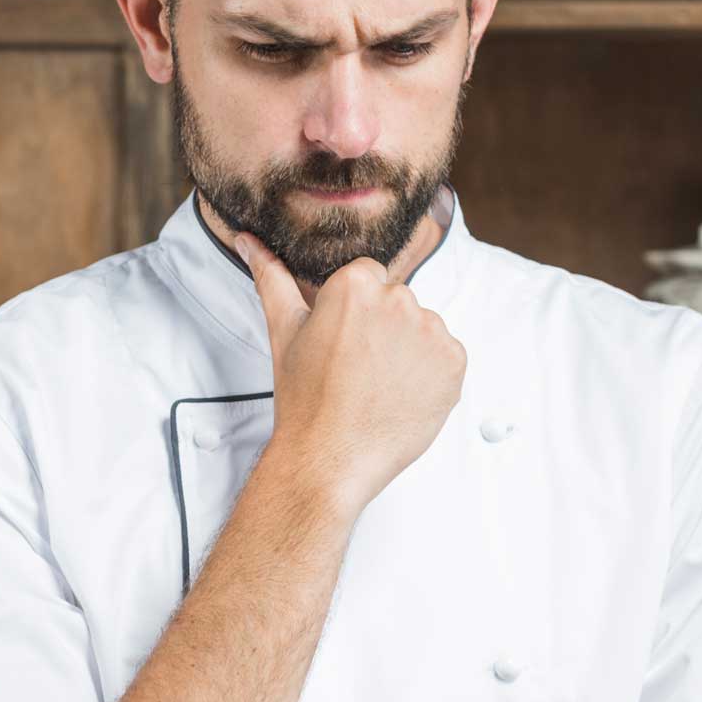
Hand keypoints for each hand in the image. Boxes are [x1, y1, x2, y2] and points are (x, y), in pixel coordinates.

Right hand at [235, 230, 465, 521]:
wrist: (330, 459)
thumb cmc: (305, 400)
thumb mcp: (284, 332)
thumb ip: (271, 278)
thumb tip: (248, 241)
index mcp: (357, 284)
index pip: (368, 279)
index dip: (353, 313)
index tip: (342, 342)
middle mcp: (399, 299)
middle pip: (397, 301)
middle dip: (381, 329)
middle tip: (355, 369)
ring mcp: (431, 332)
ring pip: (422, 328)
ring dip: (407, 350)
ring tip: (378, 385)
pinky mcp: (454, 363)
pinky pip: (446, 356)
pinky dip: (429, 374)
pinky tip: (400, 395)